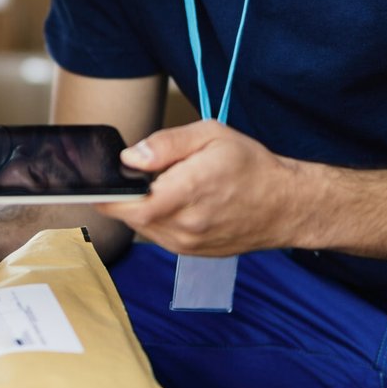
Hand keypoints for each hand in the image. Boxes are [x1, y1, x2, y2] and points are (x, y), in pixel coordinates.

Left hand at [97, 120, 304, 256]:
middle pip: (130, 214)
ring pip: (142, 226)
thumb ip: (165, 144)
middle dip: (127, 194)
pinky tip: (176, 202)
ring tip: (167, 187)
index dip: (108, 194)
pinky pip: (158, 235)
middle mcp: (185, 224)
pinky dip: (157, 218)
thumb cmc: (251, 166)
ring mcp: (187, 244)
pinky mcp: (190, 252)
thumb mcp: (210, 135)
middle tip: (143, 174)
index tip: (100, 182)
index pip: (128, 204)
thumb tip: (130, 157)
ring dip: (142, 207)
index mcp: (187, 192)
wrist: (286, 205)